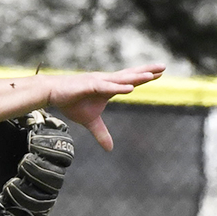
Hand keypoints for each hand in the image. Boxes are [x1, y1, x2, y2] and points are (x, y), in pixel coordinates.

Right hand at [45, 64, 163, 150]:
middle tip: (163, 66)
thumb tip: (110, 149)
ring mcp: (98, 82)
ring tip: (151, 75)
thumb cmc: (72, 103)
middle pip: (130, 76)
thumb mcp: (90, 122)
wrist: (52, 93)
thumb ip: (102, 133)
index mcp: (109, 87)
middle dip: (146, 71)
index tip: (160, 73)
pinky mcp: (89, 85)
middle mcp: (106, 81)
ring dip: (136, 78)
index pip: (130, 81)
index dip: (144, 77)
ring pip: (121, 79)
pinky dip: (118, 87)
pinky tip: (130, 88)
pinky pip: (106, 87)